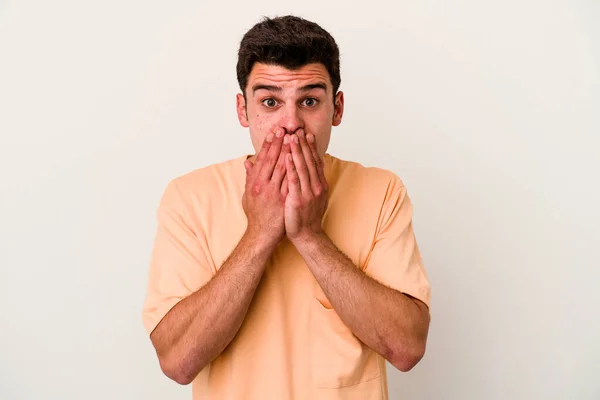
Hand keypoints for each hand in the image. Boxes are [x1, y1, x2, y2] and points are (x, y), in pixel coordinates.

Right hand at [242, 128, 290, 247]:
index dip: (269, 144)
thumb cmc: (256, 214)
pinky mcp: (285, 199)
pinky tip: (301, 158)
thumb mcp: (247, 195)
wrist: (262, 234)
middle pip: (273, 160)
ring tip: (294, 138)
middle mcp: (263, 186)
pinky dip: (296, 168)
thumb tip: (247, 162)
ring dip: (289, 152)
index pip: (262, 159)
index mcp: (255, 183)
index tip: (274, 132)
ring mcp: (275, 193)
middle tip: (285, 129)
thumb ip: (249, 177)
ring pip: (283, 167)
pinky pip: (292, 180)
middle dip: (280, 143)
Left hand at [284, 129, 328, 242]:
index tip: (307, 134)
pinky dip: (291, 166)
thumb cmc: (306, 217)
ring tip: (291, 137)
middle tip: (298, 130)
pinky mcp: (298, 199)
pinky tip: (287, 156)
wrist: (307, 235)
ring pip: (302, 167)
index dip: (311, 148)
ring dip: (296, 151)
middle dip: (303, 145)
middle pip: (309, 161)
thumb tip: (309, 170)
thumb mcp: (312, 197)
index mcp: (319, 185)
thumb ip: (310, 182)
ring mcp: (308, 193)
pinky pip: (294, 179)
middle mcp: (316, 186)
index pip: (315, 162)